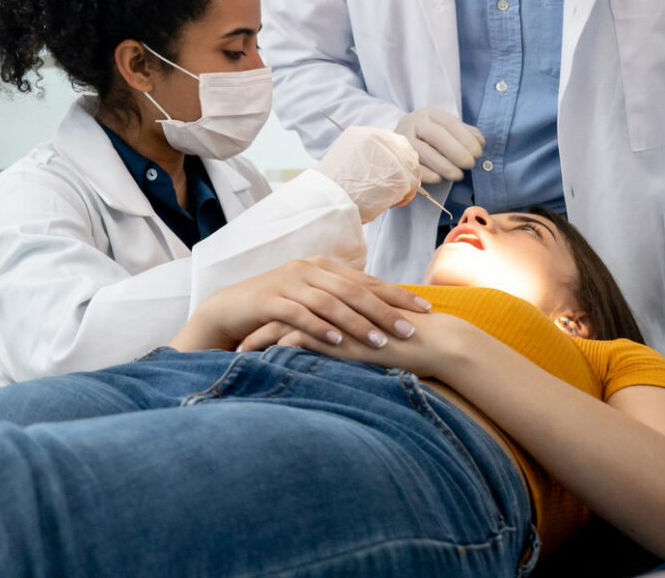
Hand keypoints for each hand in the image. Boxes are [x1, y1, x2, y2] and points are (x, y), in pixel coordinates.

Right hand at [172, 256, 430, 352]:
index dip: (397, 294)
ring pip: (330, 302)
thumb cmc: (279, 307)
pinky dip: (319, 328)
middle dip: (385, 311)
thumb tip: (384, 312)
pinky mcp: (270, 300)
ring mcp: (288, 283)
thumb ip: (341, 299)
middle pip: (354, 290)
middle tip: (411, 330)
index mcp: (323, 267)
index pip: (367, 280)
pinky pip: (299, 314)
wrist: (231, 308)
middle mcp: (308, 270)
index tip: (425, 310)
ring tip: (380, 343)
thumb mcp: (312, 298)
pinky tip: (337, 342)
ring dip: (357, 323)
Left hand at [257, 310, 488, 380]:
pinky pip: (296, 340)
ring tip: (236, 356)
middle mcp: (330, 303)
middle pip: (281, 310)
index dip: (272, 318)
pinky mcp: (336, 332)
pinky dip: (275, 351)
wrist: (432, 342)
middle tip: (232, 342)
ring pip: (283, 324)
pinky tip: (260, 363)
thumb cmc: (407, 343)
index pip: (295, 304)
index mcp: (337, 301)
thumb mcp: (370, 338)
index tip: (250, 330)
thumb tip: (332, 343)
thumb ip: (350, 333)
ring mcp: (331, 315)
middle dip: (255, 326)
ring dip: (259, 340)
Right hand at [314, 126, 423, 221]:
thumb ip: (367, 157)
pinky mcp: (399, 174)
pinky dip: (405, 196)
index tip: (390, 174)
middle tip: (395, 187)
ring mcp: (389, 155)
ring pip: (411, 168)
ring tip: (390, 197)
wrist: (328, 199)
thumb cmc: (333, 188)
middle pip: (405, 151)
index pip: (392, 142)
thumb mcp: (346, 159)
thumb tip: (384, 167)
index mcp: (362, 133)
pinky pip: (412, 185)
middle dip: (404, 171)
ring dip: (404, 185)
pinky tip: (391, 203)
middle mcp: (377, 138)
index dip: (395, 160)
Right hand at [394, 108, 484, 183]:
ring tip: (458, 175)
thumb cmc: (427, 136)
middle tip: (469, 165)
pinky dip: (426, 174)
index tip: (478, 153)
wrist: (393, 141)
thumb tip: (479, 142)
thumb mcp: (444, 128)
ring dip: (444, 165)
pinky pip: (412, 166)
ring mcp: (402, 139)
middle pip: (436, 135)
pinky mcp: (396, 156)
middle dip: (456, 151)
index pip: (450, 123)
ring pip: (423, 152)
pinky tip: (438, 179)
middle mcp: (414, 123)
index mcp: (429, 114)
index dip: (466, 139)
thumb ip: (464, 132)